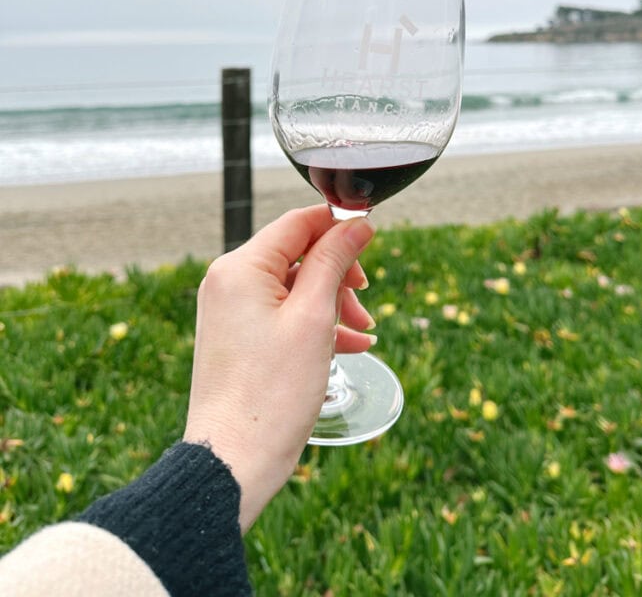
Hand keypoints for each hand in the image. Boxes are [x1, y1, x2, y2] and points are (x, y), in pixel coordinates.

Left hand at [183, 205, 375, 530]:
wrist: (233, 460)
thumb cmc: (272, 391)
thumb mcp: (314, 317)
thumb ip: (334, 261)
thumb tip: (356, 224)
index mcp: (240, 267)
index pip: (298, 223)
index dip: (339, 227)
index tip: (373, 239)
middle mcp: (228, 282)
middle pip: (297, 254)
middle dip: (338, 275)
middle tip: (364, 305)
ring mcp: (229, 311)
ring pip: (293, 287)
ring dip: (332, 303)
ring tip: (361, 333)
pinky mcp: (236, 337)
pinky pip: (281, 315)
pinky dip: (314, 324)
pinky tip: (348, 346)